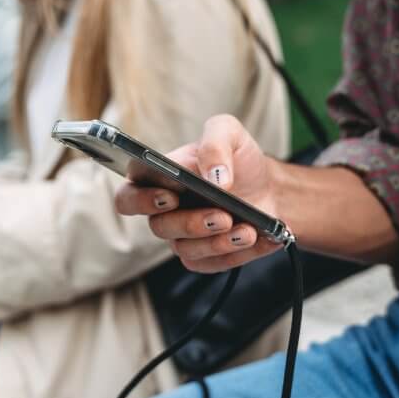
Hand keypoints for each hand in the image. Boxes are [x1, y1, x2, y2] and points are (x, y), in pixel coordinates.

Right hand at [115, 115, 281, 273]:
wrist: (270, 187)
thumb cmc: (239, 159)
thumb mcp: (229, 133)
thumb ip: (215, 144)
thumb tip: (214, 178)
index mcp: (157, 180)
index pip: (127, 197)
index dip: (141, 201)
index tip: (170, 196)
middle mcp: (165, 212)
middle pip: (160, 227)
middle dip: (191, 224)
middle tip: (222, 216)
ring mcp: (183, 238)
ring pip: (187, 250)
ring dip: (218, 242)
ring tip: (246, 230)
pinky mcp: (205, 258)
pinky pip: (212, 263)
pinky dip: (236, 253)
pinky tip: (256, 237)